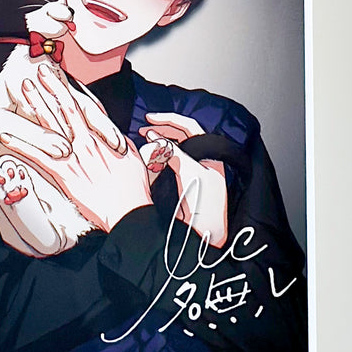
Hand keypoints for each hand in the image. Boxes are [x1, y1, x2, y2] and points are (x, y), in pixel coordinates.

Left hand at [2, 66, 152, 233]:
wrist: (130, 211)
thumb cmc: (134, 188)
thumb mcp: (132, 156)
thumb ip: (116, 141)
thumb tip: (111, 132)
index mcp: (103, 137)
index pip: (86, 105)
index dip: (73, 87)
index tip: (62, 73)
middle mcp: (87, 141)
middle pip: (68, 106)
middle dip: (53, 85)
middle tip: (39, 67)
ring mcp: (74, 156)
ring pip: (52, 124)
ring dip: (36, 103)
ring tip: (24, 86)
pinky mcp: (64, 174)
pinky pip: (38, 157)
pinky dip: (21, 145)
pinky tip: (6, 136)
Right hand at [141, 113, 228, 247]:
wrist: (206, 233)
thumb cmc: (206, 205)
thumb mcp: (192, 173)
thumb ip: (174, 153)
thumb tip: (154, 137)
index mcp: (209, 153)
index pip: (189, 127)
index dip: (170, 120)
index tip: (150, 118)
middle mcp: (201, 159)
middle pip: (180, 135)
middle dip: (161, 129)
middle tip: (142, 128)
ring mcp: (191, 170)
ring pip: (173, 149)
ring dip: (158, 143)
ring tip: (143, 141)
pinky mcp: (182, 183)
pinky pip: (168, 164)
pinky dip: (157, 158)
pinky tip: (148, 159)